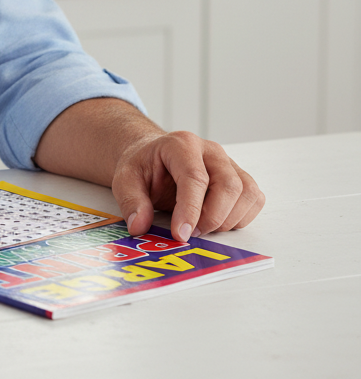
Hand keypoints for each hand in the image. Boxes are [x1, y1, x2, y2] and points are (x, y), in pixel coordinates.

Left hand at [112, 130, 265, 240]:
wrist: (154, 157)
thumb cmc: (144, 166)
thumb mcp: (125, 179)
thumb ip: (130, 201)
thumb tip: (139, 225)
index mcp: (181, 145)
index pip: (195, 177)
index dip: (191, 210)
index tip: (181, 234)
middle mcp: (210, 151)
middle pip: (228, 186)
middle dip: (211, 218)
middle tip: (189, 233)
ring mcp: (229, 163)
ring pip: (246, 193)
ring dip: (227, 219)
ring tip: (201, 226)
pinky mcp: (240, 177)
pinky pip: (253, 200)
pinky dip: (240, 217)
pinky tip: (216, 221)